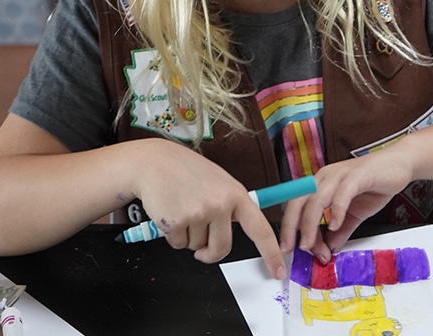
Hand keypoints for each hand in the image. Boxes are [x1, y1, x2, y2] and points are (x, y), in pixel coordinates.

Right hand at [131, 140, 285, 277]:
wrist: (154, 162)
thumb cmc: (186, 172)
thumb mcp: (220, 182)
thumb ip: (231, 207)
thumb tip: (235, 235)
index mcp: (236, 194)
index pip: (261, 229)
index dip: (271, 253)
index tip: (278, 270)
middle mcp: (221, 204)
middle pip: (222, 248)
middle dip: (210, 254)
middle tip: (202, 249)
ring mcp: (200, 212)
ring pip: (197, 247)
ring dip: (188, 237)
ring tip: (182, 211)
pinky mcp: (177, 221)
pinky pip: (178, 244)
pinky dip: (172, 236)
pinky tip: (170, 213)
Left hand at [278, 148, 413, 262]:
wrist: (400, 164)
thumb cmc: (375, 183)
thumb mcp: (355, 214)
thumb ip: (341, 230)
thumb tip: (330, 249)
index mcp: (320, 184)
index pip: (298, 207)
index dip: (294, 230)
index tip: (297, 250)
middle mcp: (325, 177)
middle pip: (299, 201)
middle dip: (292, 228)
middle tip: (296, 249)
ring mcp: (341, 174)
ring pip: (316, 199)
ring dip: (310, 224)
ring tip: (311, 244)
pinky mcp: (358, 174)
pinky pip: (342, 192)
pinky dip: (336, 210)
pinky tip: (335, 225)